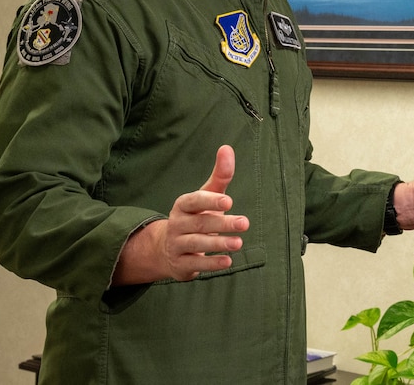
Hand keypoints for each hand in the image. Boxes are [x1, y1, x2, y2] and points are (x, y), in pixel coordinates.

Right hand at [112, 145, 249, 284]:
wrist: (168, 248)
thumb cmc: (196, 216)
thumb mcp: (207, 195)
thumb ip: (220, 175)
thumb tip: (227, 148)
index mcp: (183, 205)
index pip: (194, 201)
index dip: (210, 200)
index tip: (229, 201)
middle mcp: (177, 224)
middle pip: (200, 223)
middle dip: (222, 223)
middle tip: (245, 223)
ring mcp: (177, 245)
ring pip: (197, 244)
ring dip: (218, 244)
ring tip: (238, 243)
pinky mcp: (180, 264)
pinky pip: (195, 264)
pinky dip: (211, 264)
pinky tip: (228, 262)